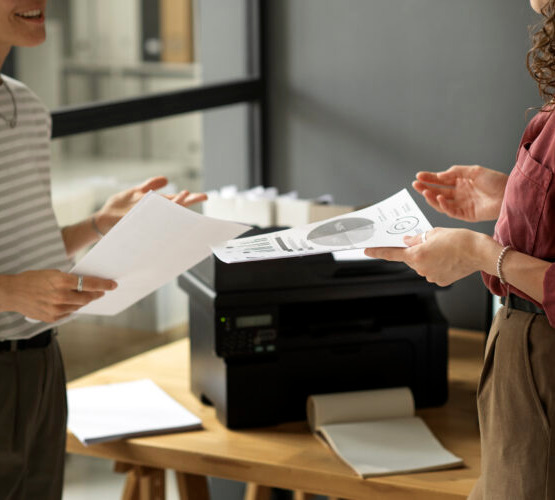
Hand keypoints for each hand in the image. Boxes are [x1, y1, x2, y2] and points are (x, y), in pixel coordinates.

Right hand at [0, 270, 117, 322]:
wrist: (12, 293)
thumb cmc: (32, 279)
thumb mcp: (52, 273)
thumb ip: (68, 279)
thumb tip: (85, 284)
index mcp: (61, 281)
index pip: (89, 283)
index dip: (103, 284)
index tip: (113, 285)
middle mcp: (60, 296)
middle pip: (87, 297)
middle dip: (96, 294)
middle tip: (102, 291)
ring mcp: (56, 309)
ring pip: (79, 306)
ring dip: (84, 301)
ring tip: (86, 296)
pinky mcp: (52, 318)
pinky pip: (69, 313)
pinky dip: (72, 307)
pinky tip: (71, 303)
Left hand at [94, 177, 207, 233]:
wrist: (101, 221)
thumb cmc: (118, 208)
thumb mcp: (135, 192)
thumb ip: (150, 185)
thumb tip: (166, 179)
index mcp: (154, 205)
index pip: (175, 201)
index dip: (189, 198)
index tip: (204, 196)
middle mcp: (152, 212)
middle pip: (173, 206)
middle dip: (186, 201)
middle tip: (202, 196)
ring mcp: (143, 215)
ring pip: (162, 210)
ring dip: (173, 204)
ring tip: (184, 196)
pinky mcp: (132, 218)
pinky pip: (145, 215)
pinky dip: (153, 210)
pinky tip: (161, 204)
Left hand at [364, 228, 482, 286]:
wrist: (480, 253)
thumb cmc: (459, 240)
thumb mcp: (434, 233)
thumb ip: (417, 239)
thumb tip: (406, 242)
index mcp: (416, 255)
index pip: (391, 254)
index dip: (377, 251)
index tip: (366, 250)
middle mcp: (421, 269)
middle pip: (409, 259)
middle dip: (414, 251)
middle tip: (428, 242)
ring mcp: (430, 277)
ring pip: (421, 265)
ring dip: (427, 257)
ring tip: (443, 250)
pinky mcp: (440, 281)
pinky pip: (432, 271)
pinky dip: (436, 265)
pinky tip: (448, 259)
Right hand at [413, 165, 507, 221]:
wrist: (510, 194)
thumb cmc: (496, 181)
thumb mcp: (474, 171)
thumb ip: (456, 172)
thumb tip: (439, 175)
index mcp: (461, 182)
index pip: (441, 181)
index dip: (430, 178)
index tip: (419, 176)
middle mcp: (459, 194)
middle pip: (438, 192)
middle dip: (426, 188)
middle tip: (416, 184)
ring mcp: (462, 205)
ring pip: (442, 202)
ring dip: (432, 198)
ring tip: (424, 192)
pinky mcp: (466, 215)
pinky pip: (451, 211)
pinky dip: (444, 206)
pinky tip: (439, 198)